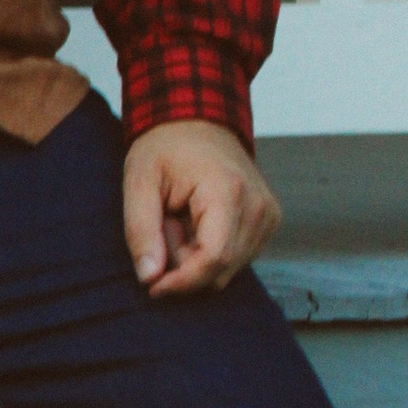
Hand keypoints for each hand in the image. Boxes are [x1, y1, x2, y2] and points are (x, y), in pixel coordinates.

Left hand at [123, 121, 279, 300]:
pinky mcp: (268, 221)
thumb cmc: (165, 148)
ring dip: (195, 258)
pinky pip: (236, 258)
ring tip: (180, 221)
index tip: (152, 285)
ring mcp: (268, 215)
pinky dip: (210, 251)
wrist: (197, 122)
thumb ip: (141, 231)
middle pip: (220, 269)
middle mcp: (258, 206)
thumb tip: (149, 277)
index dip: (181, 282)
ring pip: (228, 269)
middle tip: (164, 227)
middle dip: (183, 263)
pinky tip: (196, 224)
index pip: (213, 259)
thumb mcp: (139, 183)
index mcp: (229, 192)